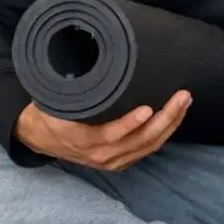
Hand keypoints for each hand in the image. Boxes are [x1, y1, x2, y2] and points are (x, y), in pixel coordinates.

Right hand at [15, 90, 191, 170]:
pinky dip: (163, 134)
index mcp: (81, 140)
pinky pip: (147, 149)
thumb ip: (68, 90)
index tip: (147, 108)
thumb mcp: (51, 102)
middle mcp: (100, 155)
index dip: (129, 124)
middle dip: (165, 119)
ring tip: (184, 102)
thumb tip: (85, 62)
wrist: (39, 139)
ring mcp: (112, 161)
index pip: (110, 135)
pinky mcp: (120, 161)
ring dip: (170, 125)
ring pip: (148, 146)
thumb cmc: (48, 114)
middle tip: (181, 96)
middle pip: (140, 141)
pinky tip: (174, 117)